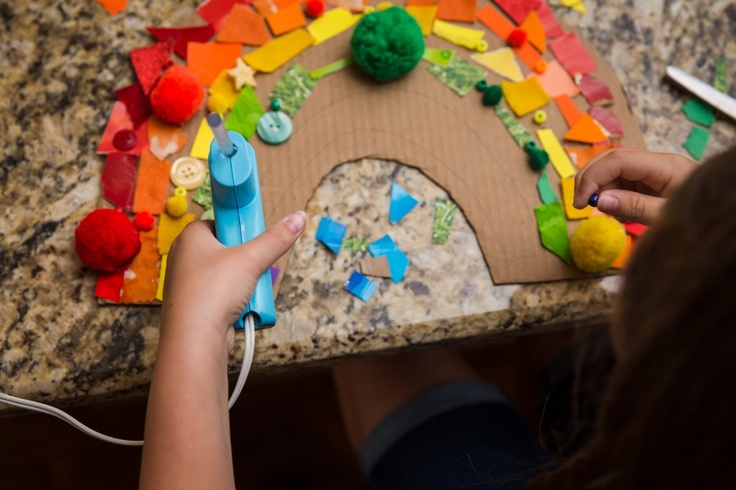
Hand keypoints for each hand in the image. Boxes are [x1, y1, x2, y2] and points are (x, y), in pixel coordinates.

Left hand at [161, 211, 306, 344]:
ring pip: (226, 274)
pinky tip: (242, 306)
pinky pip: (221, 294)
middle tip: (256, 265)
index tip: (256, 237)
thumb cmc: (214, 291)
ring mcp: (188, 283)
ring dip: (244, 281)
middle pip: (226, 248)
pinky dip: (234, 299)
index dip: (240, 227)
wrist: (195, 340)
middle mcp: (184, 257)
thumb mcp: (251, 259)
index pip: (219, 221)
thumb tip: (299, 217)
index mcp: (190, 237)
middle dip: (246, 259)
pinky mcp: (194, 306)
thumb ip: (276, 239)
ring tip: (251, 290)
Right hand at [573, 149, 696, 223]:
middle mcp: (655, 164)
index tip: (580, 202)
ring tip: (601, 212)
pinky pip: (620, 182)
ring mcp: (651, 172)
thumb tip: (599, 200)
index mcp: (664, 166)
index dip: (593, 177)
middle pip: (611, 159)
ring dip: (598, 188)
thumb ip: (634, 207)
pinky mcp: (648, 182)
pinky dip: (609, 196)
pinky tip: (614, 212)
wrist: (717, 222)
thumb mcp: (666, 217)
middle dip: (590, 178)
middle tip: (579, 205)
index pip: (618, 160)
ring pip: (612, 170)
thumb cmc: (699, 220)